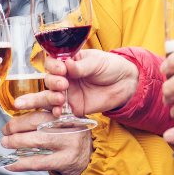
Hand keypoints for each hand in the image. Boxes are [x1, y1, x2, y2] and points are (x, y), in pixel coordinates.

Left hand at [0, 110, 92, 174]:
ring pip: (36, 141)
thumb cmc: (71, 137)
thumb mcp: (65, 121)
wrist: (90, 158)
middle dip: (16, 126)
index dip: (26, 108)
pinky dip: (21, 163)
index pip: (44, 105)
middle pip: (37, 122)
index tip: (13, 112)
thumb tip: (17, 118)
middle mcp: (69, 125)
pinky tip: (10, 164)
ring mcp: (68, 143)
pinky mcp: (65, 160)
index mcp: (67, 112)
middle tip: (5, 131)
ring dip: (16, 142)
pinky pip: (38, 162)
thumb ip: (47, 115)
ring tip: (6, 143)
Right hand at [14, 49, 138, 114]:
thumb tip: (66, 64)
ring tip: (61, 98)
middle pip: (49, 80)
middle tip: (64, 84)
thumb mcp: (96, 62)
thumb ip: (81, 66)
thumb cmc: (110, 67)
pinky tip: (59, 111)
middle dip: (53, 82)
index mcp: (68, 62)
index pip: (52, 62)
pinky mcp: (73, 107)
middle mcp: (65, 77)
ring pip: (50, 96)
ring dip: (51, 97)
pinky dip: (56, 111)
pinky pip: (60, 110)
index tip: (61, 69)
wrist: (124, 84)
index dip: (52, 66)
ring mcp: (68, 92)